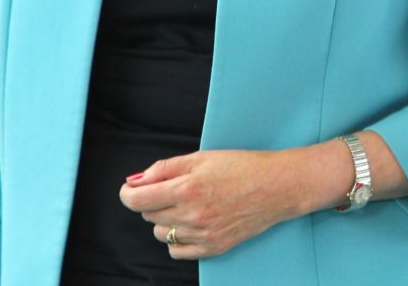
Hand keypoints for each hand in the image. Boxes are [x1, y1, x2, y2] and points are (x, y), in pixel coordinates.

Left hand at [118, 150, 298, 260]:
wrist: (278, 186)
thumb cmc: (243, 167)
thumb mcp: (201, 158)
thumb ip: (163, 168)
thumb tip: (134, 182)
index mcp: (187, 188)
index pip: (136, 199)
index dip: (129, 192)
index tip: (132, 188)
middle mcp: (193, 215)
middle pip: (147, 214)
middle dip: (153, 200)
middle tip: (174, 189)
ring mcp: (202, 234)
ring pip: (160, 232)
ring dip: (165, 219)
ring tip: (188, 204)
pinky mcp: (213, 248)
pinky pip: (176, 250)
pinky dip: (177, 238)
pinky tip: (191, 224)